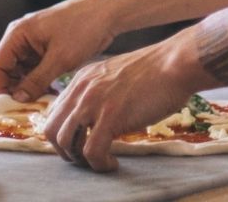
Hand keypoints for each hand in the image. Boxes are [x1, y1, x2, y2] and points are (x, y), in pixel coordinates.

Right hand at [0, 0, 116, 101]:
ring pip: (23, 73)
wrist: (107, 12)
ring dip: (30, 87)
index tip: (11, 106)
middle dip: (17, 89)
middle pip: (8, 71)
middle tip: (29, 107)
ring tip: (42, 100)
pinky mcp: (48, 48)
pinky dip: (41, 81)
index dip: (1, 88)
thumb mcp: (59, 58)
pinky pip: (36, 69)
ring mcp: (35, 43)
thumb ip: (36, 80)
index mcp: (18, 34)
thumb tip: (18, 99)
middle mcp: (23, 38)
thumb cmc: (83, 26)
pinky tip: (51, 92)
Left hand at [42, 42, 193, 172]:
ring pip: (66, 142)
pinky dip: (99, 165)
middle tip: (85, 157)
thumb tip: (93, 119)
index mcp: (83, 78)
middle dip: (65, 150)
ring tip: (100, 160)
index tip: (79, 143)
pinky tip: (113, 163)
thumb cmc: (155, 71)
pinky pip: (91, 152)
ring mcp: (95, 101)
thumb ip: (100, 92)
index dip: (63, 134)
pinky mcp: (110, 116)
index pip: (54, 112)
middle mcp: (83, 88)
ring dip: (81, 160)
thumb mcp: (116, 75)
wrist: (175, 63)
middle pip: (52, 129)